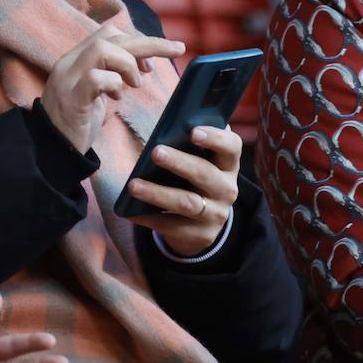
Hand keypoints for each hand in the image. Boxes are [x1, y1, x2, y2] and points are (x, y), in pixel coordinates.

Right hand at [42, 26, 184, 152]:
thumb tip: (139, 62)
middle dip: (149, 42)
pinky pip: (96, 78)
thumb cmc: (75, 122)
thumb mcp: (93, 92)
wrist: (50, 150)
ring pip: (103, 49)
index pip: (108, 33)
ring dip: (129, 64)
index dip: (136, 40)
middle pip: (110, 37)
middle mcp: (70, 63)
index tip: (152, 61)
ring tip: (136, 84)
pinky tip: (118, 97)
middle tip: (176, 50)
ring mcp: (68, 79)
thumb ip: (109, 74)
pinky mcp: (72, 98)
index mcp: (75, 59)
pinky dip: (115, 83)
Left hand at [127, 124, 240, 256]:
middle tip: (155, 152)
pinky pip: (172, 226)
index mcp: (227, 164)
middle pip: (204, 173)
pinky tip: (131, 211)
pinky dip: (149, 218)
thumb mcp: (199, 162)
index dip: (215, 138)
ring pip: (187, 203)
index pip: (231, 147)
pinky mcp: (202, 236)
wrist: (203, 223)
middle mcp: (227, 189)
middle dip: (179, 162)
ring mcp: (216, 214)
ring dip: (158, 193)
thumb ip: (187, 144)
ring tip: (133, 185)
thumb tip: (163, 126)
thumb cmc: (193, 179)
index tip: (193, 131)